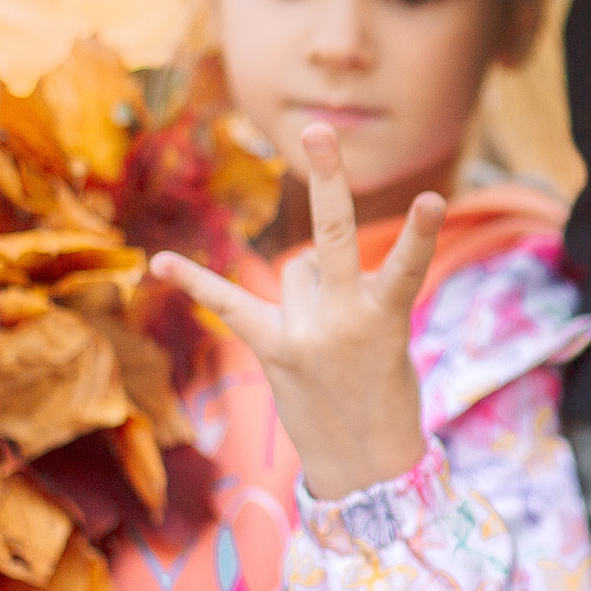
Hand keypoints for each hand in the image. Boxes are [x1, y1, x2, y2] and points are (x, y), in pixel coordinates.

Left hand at [149, 125, 440, 499]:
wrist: (366, 460)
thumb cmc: (387, 387)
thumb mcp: (388, 336)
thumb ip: (349, 291)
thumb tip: (299, 264)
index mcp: (389, 317)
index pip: (409, 265)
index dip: (421, 232)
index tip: (433, 199)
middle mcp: (346, 320)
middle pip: (336, 236)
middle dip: (329, 180)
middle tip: (318, 129)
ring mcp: (306, 336)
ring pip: (296, 270)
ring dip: (310, 288)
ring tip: (329, 335)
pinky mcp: (273, 351)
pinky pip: (232, 305)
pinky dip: (197, 283)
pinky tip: (158, 263)